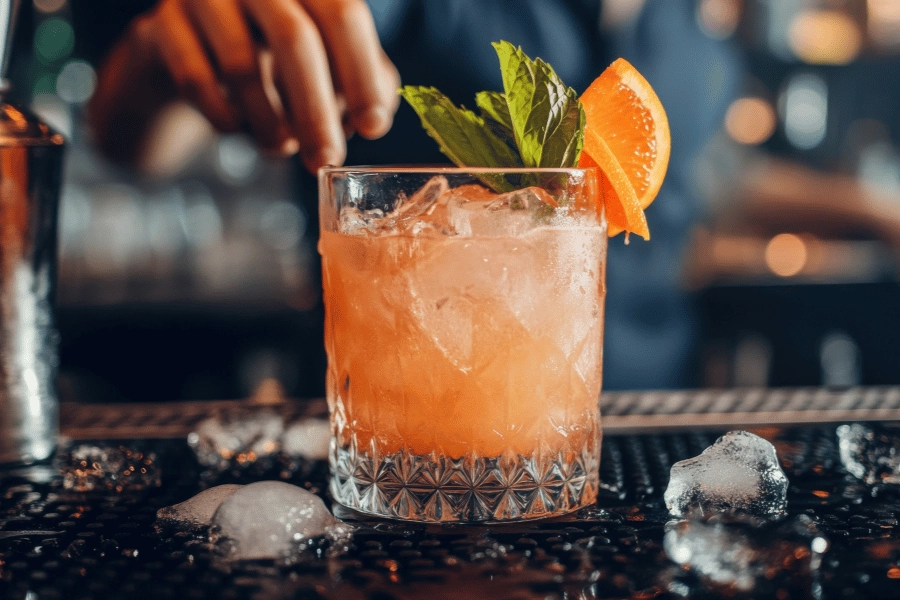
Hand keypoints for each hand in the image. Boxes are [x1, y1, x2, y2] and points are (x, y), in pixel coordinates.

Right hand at [124, 0, 399, 171]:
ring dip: (269, 122)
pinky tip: (236, 129)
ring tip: (282, 149)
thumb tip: (377, 114)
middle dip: (316, 110)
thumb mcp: (326, 66)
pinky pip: (195, 80)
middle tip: (325, 159)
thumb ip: (363, 81)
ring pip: (242, 63)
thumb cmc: (269, 61)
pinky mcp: (158, 27)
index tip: (373, 127)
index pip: (344, 15)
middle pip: (295, 38)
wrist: (185, 56)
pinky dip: (224, 118)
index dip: (363, 74)